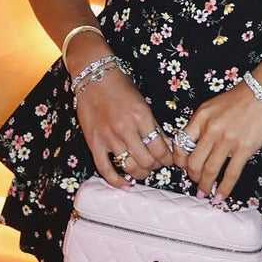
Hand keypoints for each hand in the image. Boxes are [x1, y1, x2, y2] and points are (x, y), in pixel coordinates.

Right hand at [73, 69, 172, 186]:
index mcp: (141, 117)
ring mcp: (109, 138)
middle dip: (156, 166)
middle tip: (156, 164)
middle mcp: (126, 129)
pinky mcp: (94, 143)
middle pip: (147, 161)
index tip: (168, 159)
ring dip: (141, 174)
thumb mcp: (142, 103)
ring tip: (144, 171)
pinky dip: (117, 181)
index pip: (160, 148)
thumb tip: (167, 145)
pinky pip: (105, 169)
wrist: (93, 76)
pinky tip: (126, 185)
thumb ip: (153, 125)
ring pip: (130, 168)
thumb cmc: (120, 86)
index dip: (167, 158)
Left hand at [172, 82, 261, 198]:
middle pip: (193, 162)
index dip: (180, 161)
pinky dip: (224, 189)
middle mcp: (211, 129)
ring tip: (204, 194)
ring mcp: (227, 140)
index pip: (181, 144)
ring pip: (209, 171)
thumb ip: (203, 123)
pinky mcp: (244, 148)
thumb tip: (196, 146)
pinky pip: (230, 174)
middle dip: (193, 177)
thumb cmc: (242, 97)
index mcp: (201, 116)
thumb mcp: (214, 105)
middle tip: (196, 182)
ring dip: (205, 186)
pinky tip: (220, 196)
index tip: (184, 168)